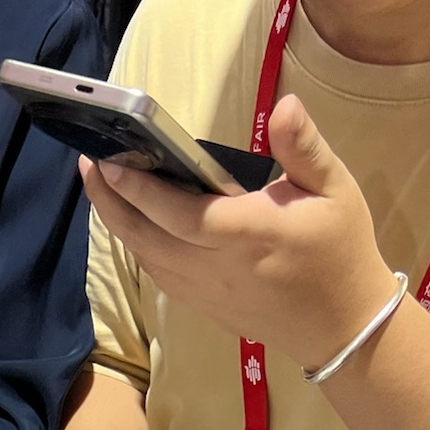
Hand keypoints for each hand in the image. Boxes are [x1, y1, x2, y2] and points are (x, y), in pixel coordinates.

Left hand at [80, 96, 399, 372]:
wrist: (341, 324)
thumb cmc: (339, 249)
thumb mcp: (336, 190)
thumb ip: (304, 147)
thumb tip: (286, 104)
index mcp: (248, 233)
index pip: (180, 213)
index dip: (140, 190)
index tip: (111, 161)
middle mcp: (217, 266)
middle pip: (147, 237)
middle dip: (110, 201)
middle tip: (88, 162)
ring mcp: (205, 290)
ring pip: (145, 257)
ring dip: (117, 222)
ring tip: (100, 185)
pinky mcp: (201, 304)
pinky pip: (157, 273)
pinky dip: (136, 245)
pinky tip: (129, 221)